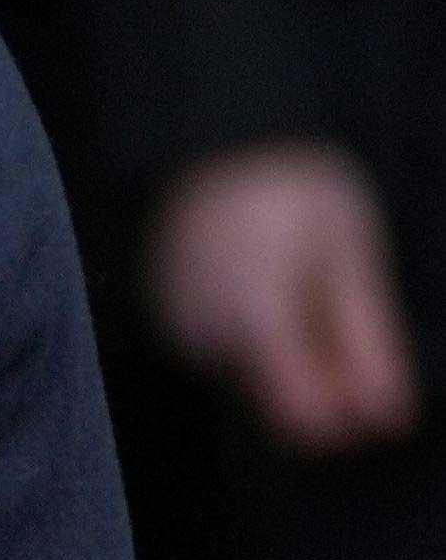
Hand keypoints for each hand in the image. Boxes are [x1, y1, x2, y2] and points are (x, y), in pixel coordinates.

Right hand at [150, 139, 415, 453]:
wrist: (217, 140)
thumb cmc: (295, 190)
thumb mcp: (352, 258)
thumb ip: (369, 344)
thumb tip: (391, 419)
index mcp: (255, 320)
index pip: (301, 417)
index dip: (348, 414)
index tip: (378, 391)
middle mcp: (204, 338)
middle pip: (277, 399)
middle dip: (322, 372)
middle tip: (341, 305)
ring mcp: (178, 330)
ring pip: (251, 376)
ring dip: (290, 349)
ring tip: (301, 279)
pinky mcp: (166, 320)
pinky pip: (225, 351)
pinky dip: (256, 332)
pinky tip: (267, 279)